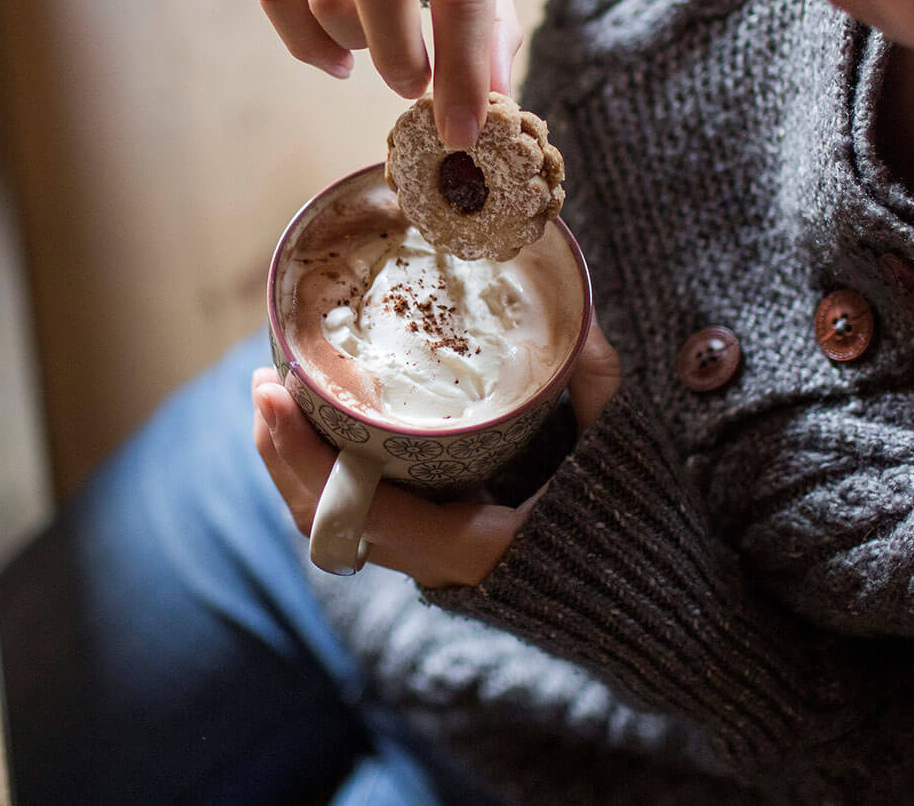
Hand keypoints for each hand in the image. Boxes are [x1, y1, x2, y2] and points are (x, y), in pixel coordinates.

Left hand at [252, 327, 620, 587]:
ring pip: (331, 520)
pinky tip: (316, 424)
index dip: (302, 453)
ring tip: (276, 392)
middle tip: (266, 378)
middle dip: (281, 448)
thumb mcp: (619, 448)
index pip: (356, 507)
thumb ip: (592, 382)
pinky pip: (354, 517)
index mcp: (471, 547)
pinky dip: (323, 473)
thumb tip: (578, 313)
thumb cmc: (632, 527)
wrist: (647, 600)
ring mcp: (428, 563)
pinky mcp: (429, 550)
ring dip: (293, 459)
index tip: (275, 391)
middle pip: (323, 516)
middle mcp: (437, 567)